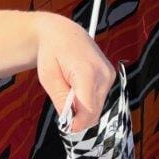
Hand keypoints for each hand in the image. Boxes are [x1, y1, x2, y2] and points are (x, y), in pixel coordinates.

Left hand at [35, 13, 115, 132]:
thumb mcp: (48, 78)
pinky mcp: (110, 75)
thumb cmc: (52, 52)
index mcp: (87, 73)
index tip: (65, 127)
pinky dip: (88, 100)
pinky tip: (76, 88)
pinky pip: (100, 98)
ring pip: (98, 107)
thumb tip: (70, 122)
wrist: (63, 32)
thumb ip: (60, 100)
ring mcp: (109, 74)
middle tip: (63, 106)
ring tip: (68, 92)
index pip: (88, 111)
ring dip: (83, 108)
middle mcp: (103, 74)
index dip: (76, 124)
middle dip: (78, 116)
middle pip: (94, 112)